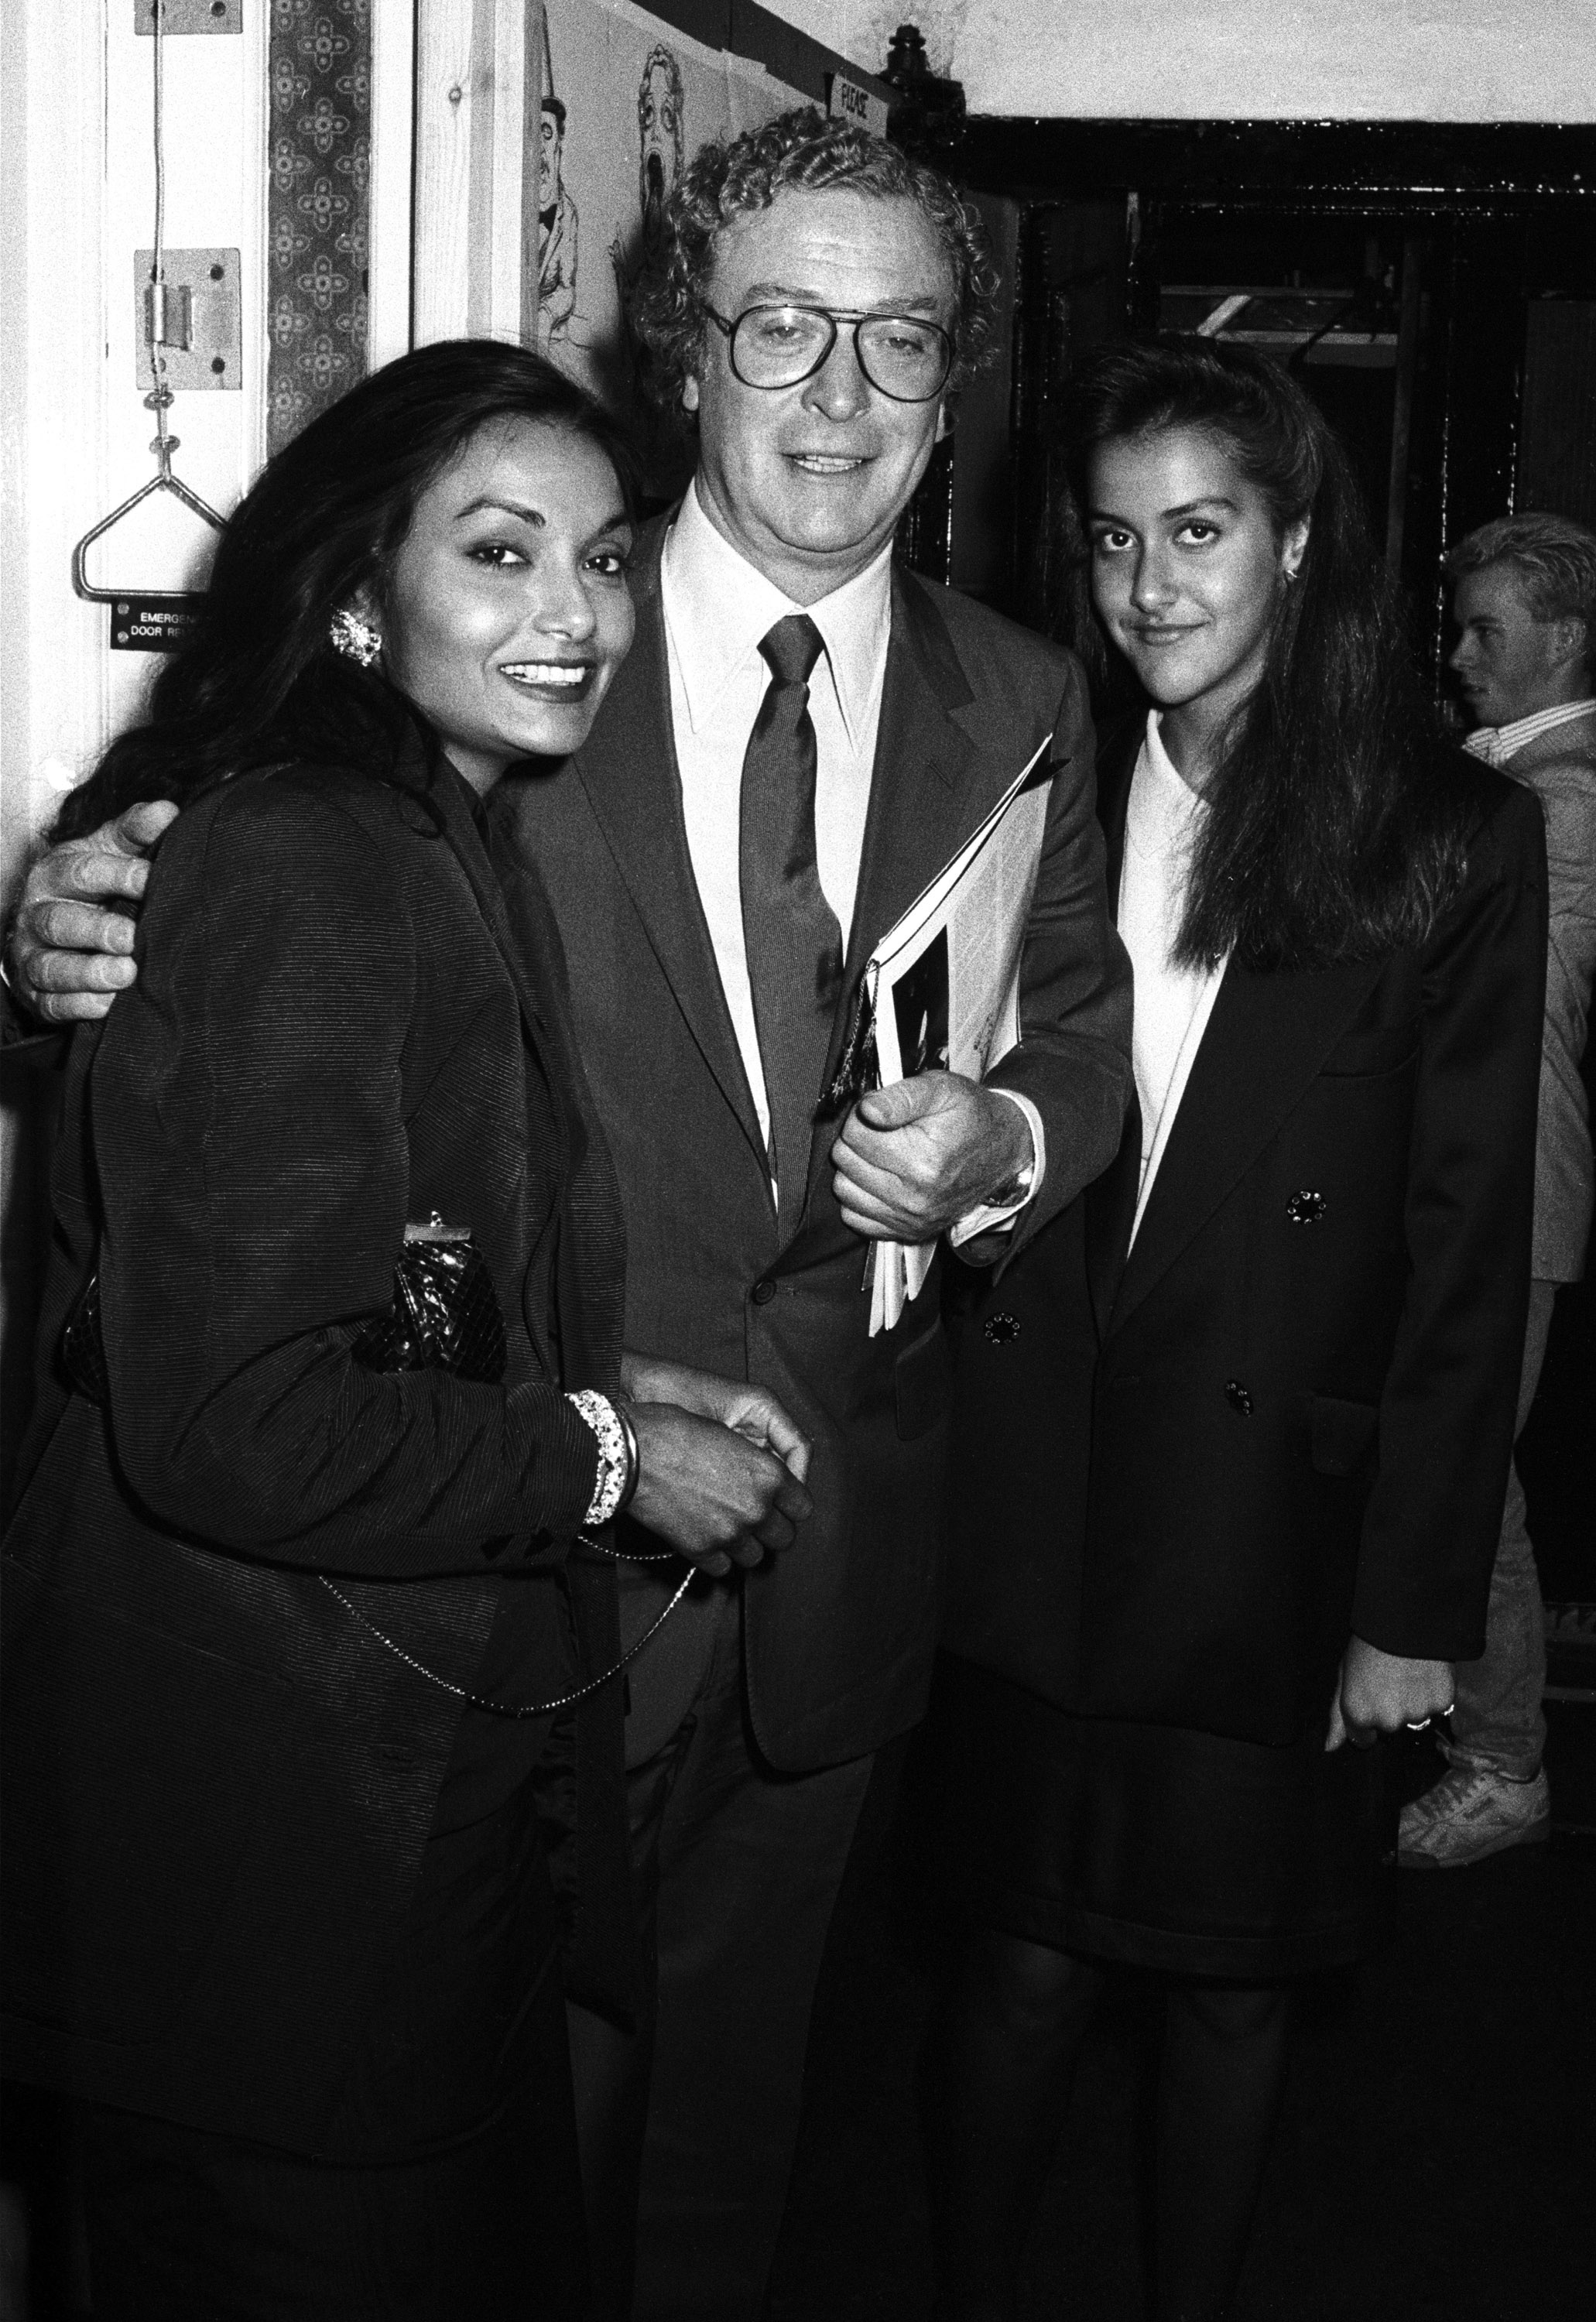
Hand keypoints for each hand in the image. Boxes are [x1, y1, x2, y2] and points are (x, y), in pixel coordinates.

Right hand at [10, 802, 178, 1022]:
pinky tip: (108, 1004)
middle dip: (97, 930)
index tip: (150, 880)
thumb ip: (134, 832)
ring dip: (89, 973)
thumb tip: (166, 811)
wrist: (49, 933)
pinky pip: (53, 1003)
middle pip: (61, 921)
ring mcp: (33, 956)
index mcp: (57, 873)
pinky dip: (79, 1005)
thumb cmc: (91, 888)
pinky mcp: (38, 994)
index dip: (117, 875)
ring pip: (52, 966)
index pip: (83, 871)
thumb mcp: (108, 852)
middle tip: (132, 938)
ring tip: (126, 974)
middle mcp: (38, 914)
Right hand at [619, 1352, 812, 1578]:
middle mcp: (756, 1508)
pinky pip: (724, 1569)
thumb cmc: (678, 1431)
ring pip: (756, 1557)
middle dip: (772, 1528)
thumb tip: (773, 1485)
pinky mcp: (702, 1551)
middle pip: (785, 1537)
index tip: (779, 1504)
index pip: (803, 1507)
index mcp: (770, 1475)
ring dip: (746, 1544)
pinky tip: (707, 1539)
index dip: (791, 1505)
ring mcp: (729, 1534)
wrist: (634, 1452)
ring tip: (728, 1527)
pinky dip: (718, 1557)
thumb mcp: (732, 1436)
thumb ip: (760, 1465)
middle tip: (753, 1517)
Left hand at [830, 1072, 1031, 1241]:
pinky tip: (881, 1178)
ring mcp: (911, 1219)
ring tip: (882, 1154)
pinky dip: (860, 1196)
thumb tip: (866, 1110)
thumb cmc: (970, 1117)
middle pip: (846, 1161)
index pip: (854, 1133)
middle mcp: (915, 1198)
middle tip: (883, 1131)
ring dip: (855, 1168)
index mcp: (923, 1161)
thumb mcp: (941, 1090)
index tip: (882, 1114)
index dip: (861, 1116)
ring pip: (844, 1189)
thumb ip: (901, 1096)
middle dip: (857, 1139)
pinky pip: (854, 1217)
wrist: (1003, 1152)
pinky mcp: (907, 1232)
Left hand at [1325, 1636, 1454, 1752]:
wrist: (1404, 1620)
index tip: (1371, 1700)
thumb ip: (1338, 1715)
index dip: (1366, 1720)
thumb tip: (1331, 1747)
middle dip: (1390, 1709)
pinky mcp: (1441, 1704)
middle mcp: (1387, 1721)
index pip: (1363, 1739)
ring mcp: (1416, 1714)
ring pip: (1415, 1719)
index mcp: (1359, 1714)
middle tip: (1390, 1679)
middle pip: (1390, 1728)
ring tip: (1408, 1673)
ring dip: (1414, 1703)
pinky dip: (1433, 1694)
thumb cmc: (1368, 1645)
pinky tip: (1426, 1672)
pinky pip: (1437, 1708)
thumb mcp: (1344, 1676)